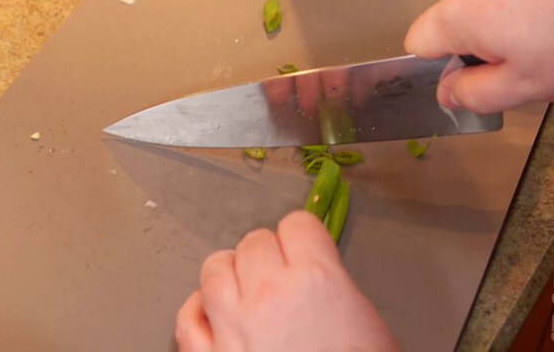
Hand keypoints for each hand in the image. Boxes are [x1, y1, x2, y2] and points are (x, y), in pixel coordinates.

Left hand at [175, 211, 398, 351]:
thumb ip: (333, 288)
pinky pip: (187, 320)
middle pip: (254, 242)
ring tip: (243, 288)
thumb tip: (313, 278)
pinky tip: (211, 317)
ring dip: (229, 274)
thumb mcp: (366, 323)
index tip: (304, 248)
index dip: (302, 238)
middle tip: (279, 275)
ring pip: (214, 270)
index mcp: (316, 281)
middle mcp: (269, 295)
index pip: (297, 225)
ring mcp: (232, 327)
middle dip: (268, 255)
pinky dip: (197, 313)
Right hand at [404, 0, 553, 113]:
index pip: (419, 45)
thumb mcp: (524, 82)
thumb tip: (449, 95)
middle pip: (485, 41)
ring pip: (527, 27)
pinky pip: (552, 4)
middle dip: (525, 72)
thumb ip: (477, 96)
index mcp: (460, 16)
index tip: (472, 88)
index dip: (441, 73)